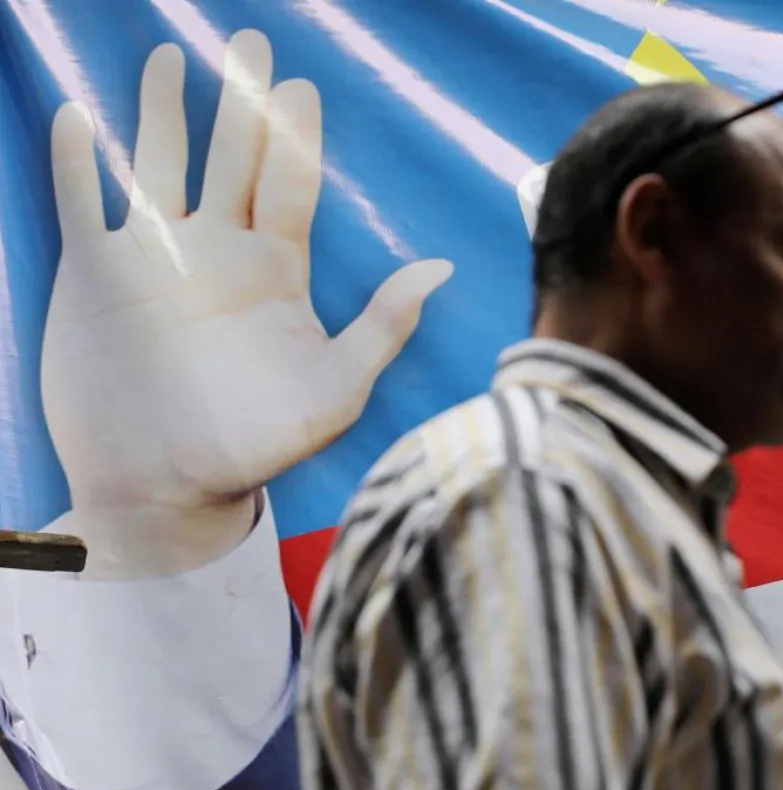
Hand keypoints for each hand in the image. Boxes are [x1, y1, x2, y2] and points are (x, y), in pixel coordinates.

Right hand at [40, 30, 451, 575]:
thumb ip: (384, 326)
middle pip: (231, 158)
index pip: (290, 185)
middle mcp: (217, 253)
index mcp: (275, 271)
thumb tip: (442, 268)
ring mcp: (155, 259)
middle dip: (241, 101)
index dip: (296, 135)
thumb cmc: (257, 447)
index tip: (304, 85)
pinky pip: (83, 204)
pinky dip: (78, 163)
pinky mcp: (96, 277)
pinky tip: (77, 118)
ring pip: (159, 164)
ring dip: (161, 113)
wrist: (167, 488)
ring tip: (170, 56)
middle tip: (252, 42)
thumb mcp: (336, 390)